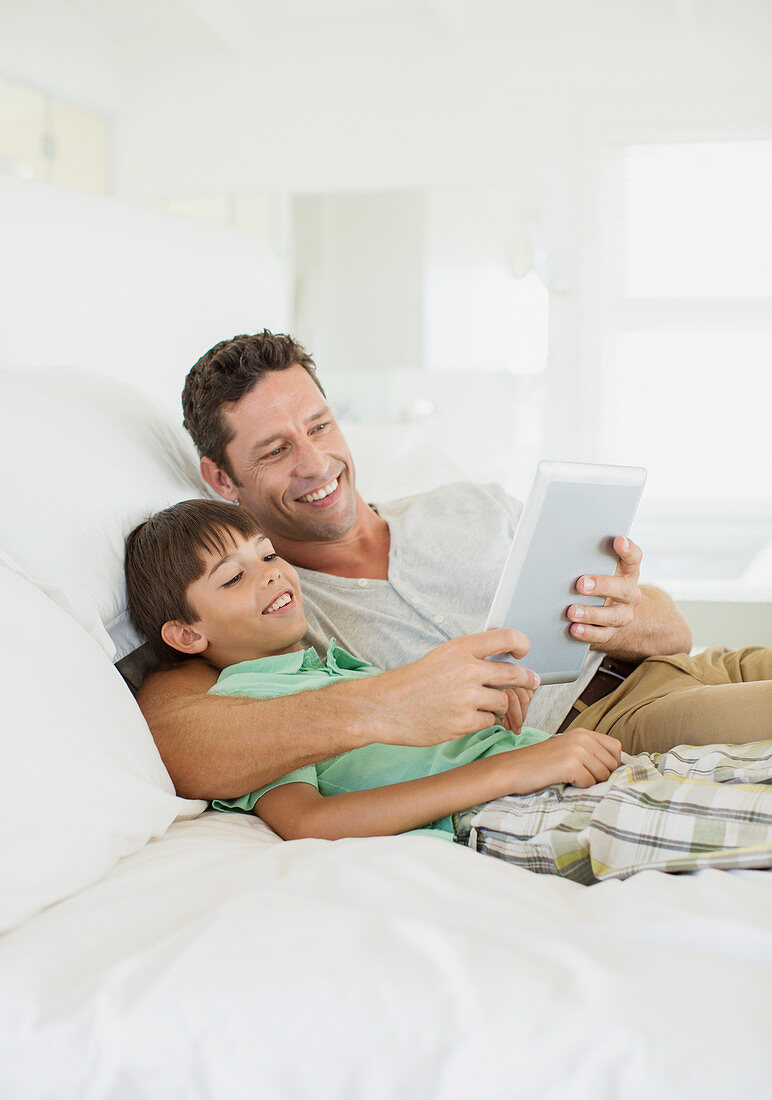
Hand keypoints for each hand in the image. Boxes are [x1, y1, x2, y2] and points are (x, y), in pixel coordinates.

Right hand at [372, 629, 538, 746]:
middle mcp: (467, 670)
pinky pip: (489, 721)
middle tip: (531, 682)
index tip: (523, 651)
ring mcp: (467, 698)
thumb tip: (501, 660)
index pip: (506, 638)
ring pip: (503, 701)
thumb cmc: (411, 683)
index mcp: (461, 649)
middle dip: (526, 680)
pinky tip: (467, 717)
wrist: (385, 707)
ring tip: (484, 705)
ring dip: (500, 705)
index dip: (522, 644)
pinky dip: (483, 720)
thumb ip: (469, 656)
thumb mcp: (440, 657)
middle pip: (514, 674)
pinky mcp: (464, 722)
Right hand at [503, 727, 621, 792]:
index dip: (609, 764)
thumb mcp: (567, 749)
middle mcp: (583, 738)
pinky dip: (579, 788)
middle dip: (600, 775)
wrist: (513, 769)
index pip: (616, 748)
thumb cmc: (538, 764)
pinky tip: (564, 781)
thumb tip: (616, 768)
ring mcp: (577, 750)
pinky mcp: (571, 765)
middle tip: (579, 776)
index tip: (595, 771)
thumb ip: (590, 752)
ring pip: (603, 776)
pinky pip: (590, 784)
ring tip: (570, 779)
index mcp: (583, 733)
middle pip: (612, 765)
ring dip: (590, 783)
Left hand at [566, 535, 642, 650]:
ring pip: (611, 616)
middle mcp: (628, 594)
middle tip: (581, 583)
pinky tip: (574, 629)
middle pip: (623, 589)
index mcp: (627, 573)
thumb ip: (590, 559)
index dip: (628, 549)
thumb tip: (558, 544)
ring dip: (591, 613)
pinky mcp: (611, 634)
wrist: (612, 619)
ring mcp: (621, 615)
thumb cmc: (600, 586)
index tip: (618, 540)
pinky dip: (587, 633)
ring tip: (572, 611)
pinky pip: (601, 636)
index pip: (633, 558)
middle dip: (602, 585)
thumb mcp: (602, 570)